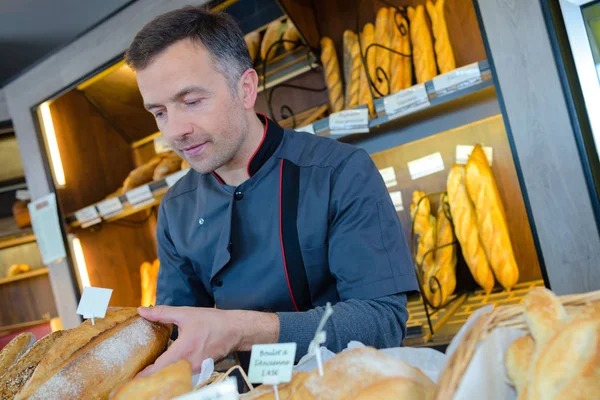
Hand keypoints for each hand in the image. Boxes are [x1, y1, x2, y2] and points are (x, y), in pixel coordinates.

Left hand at [136, 305, 278, 375]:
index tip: (130, 378)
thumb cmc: (212, 321)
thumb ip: (162, 313)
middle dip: (149, 377)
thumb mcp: (186, 314)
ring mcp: (196, 369)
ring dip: (162, 374)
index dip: (142, 375)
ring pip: (173, 376)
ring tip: (148, 373)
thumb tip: (141, 310)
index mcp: (183, 350)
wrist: (236, 330)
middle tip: (135, 376)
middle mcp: (189, 363)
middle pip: (163, 376)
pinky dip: (173, 373)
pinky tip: (167, 367)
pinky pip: (183, 374)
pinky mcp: (200, 369)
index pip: (157, 369)